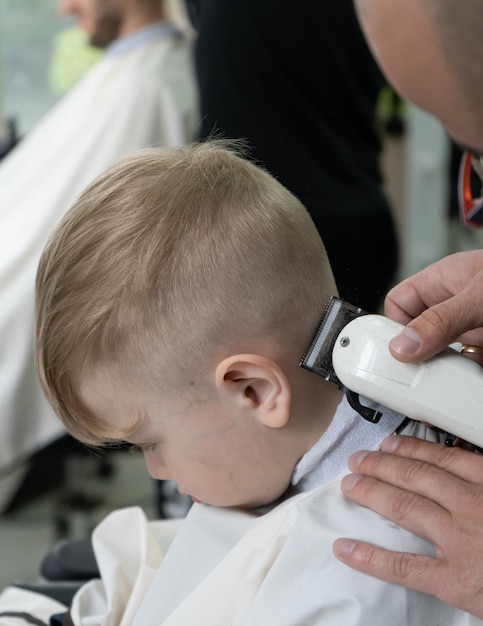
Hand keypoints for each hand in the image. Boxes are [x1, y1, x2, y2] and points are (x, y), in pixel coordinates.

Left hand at [333, 435, 482, 617]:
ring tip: (349, 486)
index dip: (409, 449)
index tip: (389, 445)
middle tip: (358, 461)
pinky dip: (370, 557)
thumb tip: (472, 464)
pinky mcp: (455, 580)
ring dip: (371, 493)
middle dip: (380, 466)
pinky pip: (404, 566)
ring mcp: (460, 541)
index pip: (441, 459)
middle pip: (415, 477)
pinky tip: (347, 549)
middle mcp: (471, 506)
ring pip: (404, 508)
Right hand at [384, 250, 482, 363]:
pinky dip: (468, 371)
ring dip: (447, 366)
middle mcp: (454, 302)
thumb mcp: (478, 296)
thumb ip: (441, 320)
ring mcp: (471, 324)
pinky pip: (468, 362)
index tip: (399, 351)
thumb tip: (403, 344)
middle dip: (421, 354)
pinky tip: (472, 371)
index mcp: (441, 280)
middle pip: (418, 333)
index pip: (397, 303)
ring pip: (443, 352)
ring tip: (453, 371)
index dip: (394, 327)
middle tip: (423, 369)